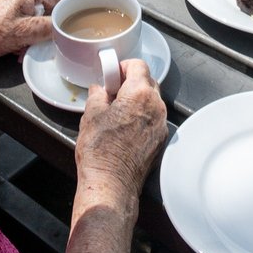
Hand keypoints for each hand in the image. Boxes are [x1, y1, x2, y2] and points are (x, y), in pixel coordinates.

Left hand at [0, 0, 63, 65]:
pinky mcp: (10, 14)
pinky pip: (29, 23)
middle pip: (49, 7)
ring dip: (38, 34)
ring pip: (39, 17)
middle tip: (53, 39)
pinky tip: (22, 48)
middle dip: (50, 26)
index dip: (68, 10)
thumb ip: (50, 27)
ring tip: (32, 46)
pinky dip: (29, 36)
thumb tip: (65, 28)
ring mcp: (15, 3)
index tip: (75, 23)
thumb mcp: (27, 32)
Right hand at [74, 59, 167, 202]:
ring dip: (138, 100)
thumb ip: (97, 94)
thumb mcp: (91, 115)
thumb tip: (99, 90)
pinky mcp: (160, 141)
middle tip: (113, 91)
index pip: (138, 65)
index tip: (113, 73)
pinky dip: (143, 117)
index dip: (123, 66)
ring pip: (152, 101)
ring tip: (117, 112)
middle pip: (148, 81)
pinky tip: (125, 128)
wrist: (111, 186)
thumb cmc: (100, 151)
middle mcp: (156, 107)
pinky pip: (154, 119)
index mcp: (140, 94)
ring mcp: (161, 125)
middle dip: (131, 82)